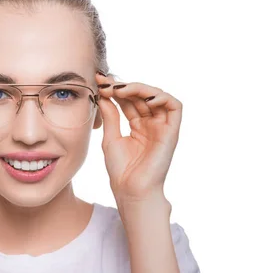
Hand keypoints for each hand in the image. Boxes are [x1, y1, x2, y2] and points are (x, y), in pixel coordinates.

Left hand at [95, 72, 182, 203]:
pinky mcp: (172, 132)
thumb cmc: (121, 170)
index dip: (115, 89)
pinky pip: (175, 107)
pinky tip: (145, 98)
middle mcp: (151, 124)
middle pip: (141, 95)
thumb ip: (111, 116)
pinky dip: (162, 97)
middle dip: (124, 86)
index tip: (98, 82)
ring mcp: (162, 127)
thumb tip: (104, 94)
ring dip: (140, 88)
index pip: (128, 100)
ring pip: (157, 96)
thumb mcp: (111, 138)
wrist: (131, 190)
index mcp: (137, 126)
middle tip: (106, 84)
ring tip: (120, 89)